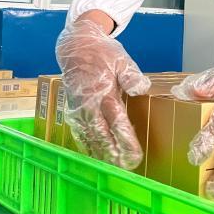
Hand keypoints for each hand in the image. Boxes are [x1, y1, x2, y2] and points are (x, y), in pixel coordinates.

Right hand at [56, 18, 149, 168]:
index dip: (126, 141)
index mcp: (104, 93)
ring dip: (100, 154)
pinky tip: (93, 155)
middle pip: (102, 136)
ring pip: (89, 137)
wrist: (75, 45)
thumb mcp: (121, 58)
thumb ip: (131, 75)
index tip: (135, 155)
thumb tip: (141, 88)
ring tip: (111, 168)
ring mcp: (78, 108)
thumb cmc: (102, 52)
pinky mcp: (71, 109)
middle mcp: (89, 104)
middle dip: (114, 154)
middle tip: (126, 169)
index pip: (117, 123)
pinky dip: (86, 145)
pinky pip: (79, 132)